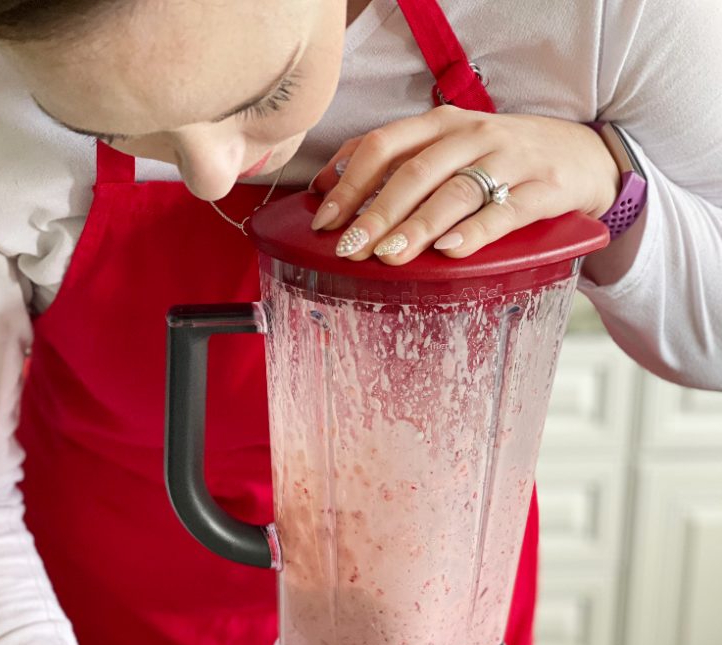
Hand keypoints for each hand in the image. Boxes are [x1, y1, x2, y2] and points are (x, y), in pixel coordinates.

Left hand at [308, 106, 620, 262]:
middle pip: (414, 172)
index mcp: (441, 124)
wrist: (584, 154)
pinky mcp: (542, 189)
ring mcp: (509, 160)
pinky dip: (475, 232)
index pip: (383, 145)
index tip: (323, 220)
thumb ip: (394, 163)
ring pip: (454, 192)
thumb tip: (328, 184)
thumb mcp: (448, 148)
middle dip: (377, 213)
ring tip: (390, 256)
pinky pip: (505, 211)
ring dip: (418, 226)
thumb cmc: (502, 157)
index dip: (348, 183)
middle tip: (351, 249)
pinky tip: (450, 252)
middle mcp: (472, 135)